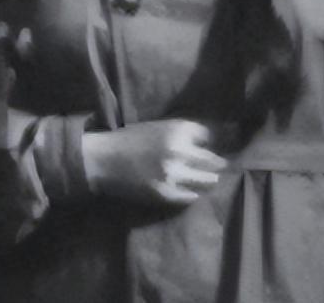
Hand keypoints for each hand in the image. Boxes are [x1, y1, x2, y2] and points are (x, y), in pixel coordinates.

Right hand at [82, 120, 226, 206]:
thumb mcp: (157, 128)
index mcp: (177, 130)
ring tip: (209, 180)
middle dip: (216, 163)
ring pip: (206, 181)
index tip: (209, 147)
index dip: (209, 142)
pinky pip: (191, 196)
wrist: (104, 159)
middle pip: (212, 161)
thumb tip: (207, 142)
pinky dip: (192, 193)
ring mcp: (174, 174)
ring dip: (208, 180)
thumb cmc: (129, 140)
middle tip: (220, 167)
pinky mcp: (166, 193)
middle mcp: (179, 151)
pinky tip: (190, 191)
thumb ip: (180, 133)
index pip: (208, 136)